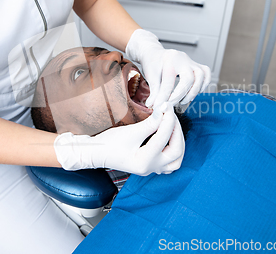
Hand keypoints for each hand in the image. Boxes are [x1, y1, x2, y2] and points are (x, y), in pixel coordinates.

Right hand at [54, 103, 184, 175]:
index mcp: (145, 161)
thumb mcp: (130, 132)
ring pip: (176, 160)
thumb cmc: (109, 143)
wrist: (96, 153)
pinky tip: (169, 137)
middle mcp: (151, 168)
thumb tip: (164, 110)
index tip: (167, 106)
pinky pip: (170, 162)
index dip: (168, 119)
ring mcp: (152, 169)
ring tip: (172, 126)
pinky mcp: (150, 166)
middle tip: (171, 115)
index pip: (164, 137)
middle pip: (176, 151)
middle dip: (176, 131)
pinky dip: (173, 149)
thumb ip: (150, 123)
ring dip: (178, 142)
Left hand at [126, 29, 210, 107]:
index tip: (160, 106)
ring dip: (193, 91)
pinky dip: (203, 84)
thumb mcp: (150, 76)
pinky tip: (193, 92)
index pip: (169, 82)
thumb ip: (154, 92)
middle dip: (181, 94)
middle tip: (172, 103)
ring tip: (183, 101)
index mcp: (169, 60)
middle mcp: (182, 59)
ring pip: (201, 75)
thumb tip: (154, 106)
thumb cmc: (153, 64)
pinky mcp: (196, 65)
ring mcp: (191, 61)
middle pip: (189, 78)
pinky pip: (206, 74)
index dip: (164, 97)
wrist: (155, 54)